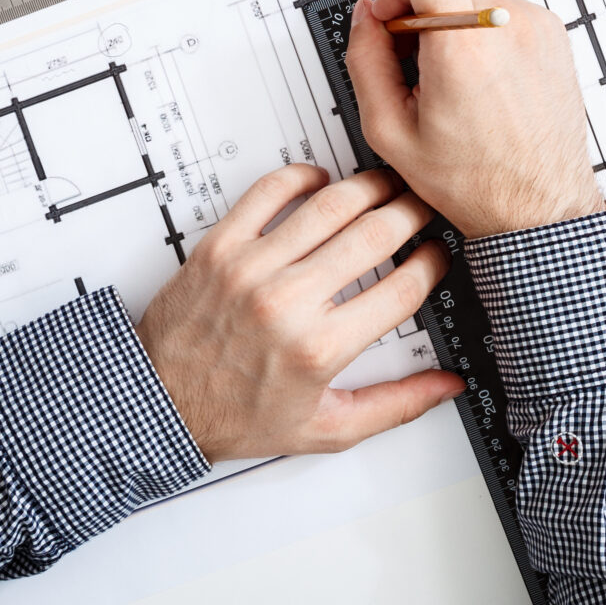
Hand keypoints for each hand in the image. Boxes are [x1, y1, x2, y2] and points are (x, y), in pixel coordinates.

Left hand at [133, 165, 462, 458]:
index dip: (433, 264)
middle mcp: (289, 302)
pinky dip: (302, 176)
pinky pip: (270, 191)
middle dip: (414, 214)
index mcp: (321, 348)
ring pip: (332, 205)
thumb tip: (445, 388)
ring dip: (370, 188)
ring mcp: (253, 268)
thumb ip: (394, 406)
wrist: (160, 405)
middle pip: (376, 235)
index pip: (403, 289)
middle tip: (423, 210)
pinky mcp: (221, 246)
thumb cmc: (236, 417)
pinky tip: (321, 182)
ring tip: (386, 187)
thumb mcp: (325, 428)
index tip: (437, 255)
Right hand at [343, 0, 602, 239]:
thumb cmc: (477, 182)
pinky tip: (480, 83)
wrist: (540, 205)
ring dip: (453, 25)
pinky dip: (484, 36)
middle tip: (417, 65)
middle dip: (422, 13)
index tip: (396, 23)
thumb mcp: (391, 131)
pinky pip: (504, 13)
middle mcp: (510, 27)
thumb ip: (365, 62)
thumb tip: (366, 19)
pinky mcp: (554, 36)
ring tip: (451, 81)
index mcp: (465, 47)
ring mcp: (539, 28)